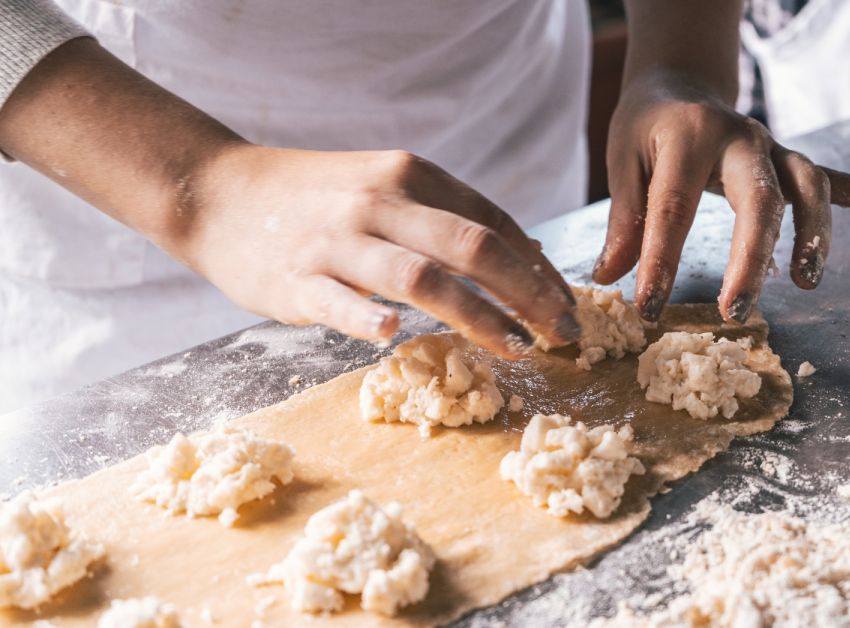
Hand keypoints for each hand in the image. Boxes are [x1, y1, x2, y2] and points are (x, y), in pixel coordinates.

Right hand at [179, 145, 579, 356]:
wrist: (221, 192)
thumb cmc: (316, 198)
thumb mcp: (386, 186)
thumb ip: (446, 217)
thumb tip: (523, 257)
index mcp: (411, 176)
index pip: (494, 223)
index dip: (538, 269)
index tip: (564, 305)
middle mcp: (380, 201)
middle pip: (473, 247)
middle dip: (529, 293)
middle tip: (562, 333)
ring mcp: (336, 240)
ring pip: (420, 277)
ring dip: (477, 315)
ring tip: (515, 347)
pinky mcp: (295, 279)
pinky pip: (337, 302)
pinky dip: (366, 318)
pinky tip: (394, 337)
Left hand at [592, 68, 849, 322]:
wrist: (677, 84)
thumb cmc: (645, 127)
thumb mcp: (622, 160)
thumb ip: (624, 218)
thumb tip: (609, 277)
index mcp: (688, 137)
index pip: (673, 207)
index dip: (660, 262)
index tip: (648, 308)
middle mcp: (740, 139)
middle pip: (758, 199)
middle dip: (751, 257)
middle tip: (736, 309)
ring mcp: (771, 147)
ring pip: (805, 186)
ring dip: (812, 234)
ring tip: (805, 280)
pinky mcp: (787, 158)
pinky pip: (831, 175)